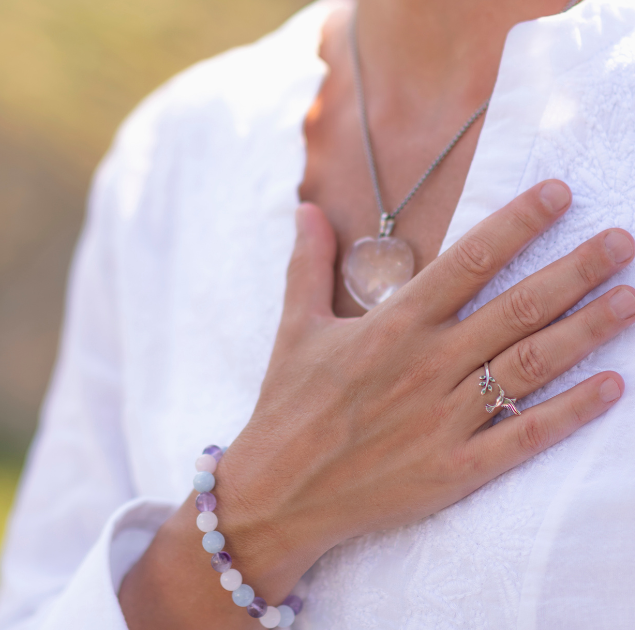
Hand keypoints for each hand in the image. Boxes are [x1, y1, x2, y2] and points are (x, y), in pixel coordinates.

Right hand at [216, 180, 632, 598]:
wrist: (278, 493)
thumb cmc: (287, 406)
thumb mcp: (293, 328)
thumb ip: (307, 265)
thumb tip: (305, 209)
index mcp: (390, 327)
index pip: (468, 261)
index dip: (517, 223)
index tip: (559, 193)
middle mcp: (425, 366)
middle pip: (516, 308)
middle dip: (576, 270)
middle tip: (623, 240)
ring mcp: (443, 419)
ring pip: (530, 365)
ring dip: (587, 330)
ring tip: (632, 299)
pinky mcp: (453, 469)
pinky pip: (523, 435)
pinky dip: (570, 412)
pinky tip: (612, 386)